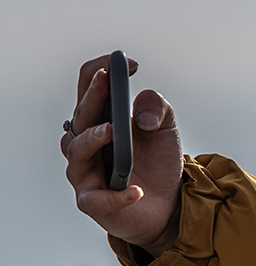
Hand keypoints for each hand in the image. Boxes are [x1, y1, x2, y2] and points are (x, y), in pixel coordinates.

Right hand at [63, 54, 183, 253]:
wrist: (169, 203)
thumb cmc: (158, 162)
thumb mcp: (166, 129)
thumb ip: (157, 109)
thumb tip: (140, 115)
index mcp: (99, 120)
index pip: (89, 89)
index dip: (102, 71)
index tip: (129, 63)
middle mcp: (85, 143)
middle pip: (81, 116)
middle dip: (93, 97)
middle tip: (107, 80)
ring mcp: (85, 173)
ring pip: (77, 152)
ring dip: (92, 139)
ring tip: (112, 130)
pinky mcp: (94, 202)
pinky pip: (97, 198)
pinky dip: (117, 194)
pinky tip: (137, 190)